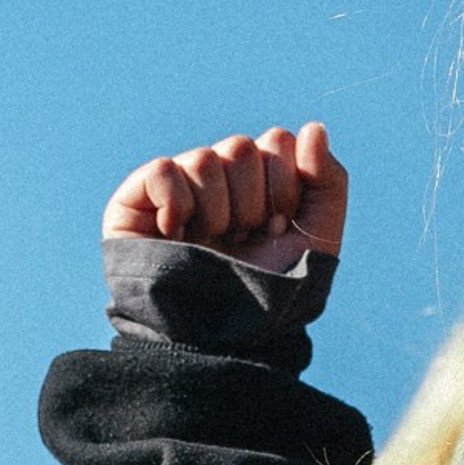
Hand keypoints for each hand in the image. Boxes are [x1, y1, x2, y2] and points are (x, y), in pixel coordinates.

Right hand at [102, 123, 348, 267]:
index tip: (278, 229)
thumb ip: (328, 179)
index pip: (276, 141)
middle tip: (242, 241)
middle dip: (251, 203)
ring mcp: (177, 186)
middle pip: (242, 147)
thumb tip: (313, 128)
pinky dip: (176, 205)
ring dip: (217, 214)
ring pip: (204, 160)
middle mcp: (217, 178)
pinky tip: (177, 236)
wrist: (225, 336)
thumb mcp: (318, 237)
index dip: (285, 188)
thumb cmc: (270, 289)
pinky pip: (162, 170)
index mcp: (258, 180)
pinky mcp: (135, 201)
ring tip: (212, 246)